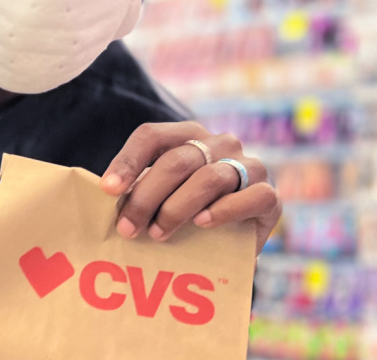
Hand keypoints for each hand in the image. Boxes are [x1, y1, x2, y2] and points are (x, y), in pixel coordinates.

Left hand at [100, 121, 280, 252]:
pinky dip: (224, 210)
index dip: (128, 161)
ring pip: (209, 178)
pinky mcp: (270, 196)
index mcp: (188, 135)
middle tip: (127, 228)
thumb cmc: (187, 213)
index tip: (108, 190)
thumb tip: (106, 198)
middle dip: (146, 196)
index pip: (151, 136)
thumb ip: (141, 190)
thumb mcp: (161, 196)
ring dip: (177, 208)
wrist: (234, 242)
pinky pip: (250, 196)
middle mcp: (220, 143)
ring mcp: (249, 166)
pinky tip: (203, 224)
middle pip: (176, 161)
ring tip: (158, 234)